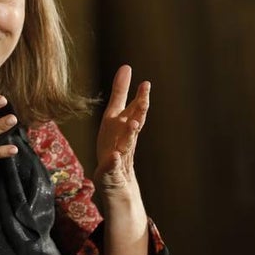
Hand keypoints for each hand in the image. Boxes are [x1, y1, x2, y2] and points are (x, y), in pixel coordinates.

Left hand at [94, 65, 150, 194]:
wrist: (117, 187)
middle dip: (140, 111)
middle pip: (134, 125)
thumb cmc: (115, 148)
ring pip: (126, 145)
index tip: (145, 83)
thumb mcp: (115, 119)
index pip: (134, 111)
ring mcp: (119, 159)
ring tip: (132, 123)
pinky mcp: (109, 175)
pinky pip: (111, 169)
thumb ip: (120, 94)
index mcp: (124, 129)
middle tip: (145, 96)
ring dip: (129, 134)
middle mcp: (125, 142)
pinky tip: (113, 157)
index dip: (139, 98)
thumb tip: (126, 66)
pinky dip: (112, 162)